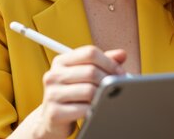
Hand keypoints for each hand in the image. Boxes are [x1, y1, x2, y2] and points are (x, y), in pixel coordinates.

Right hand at [10, 45, 125, 138]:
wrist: (51, 120)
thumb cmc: (72, 94)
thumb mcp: (84, 74)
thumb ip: (103, 62)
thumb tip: (121, 54)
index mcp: (61, 61)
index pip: (89, 53)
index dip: (109, 62)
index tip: (120, 72)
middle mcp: (54, 75)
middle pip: (91, 71)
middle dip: (109, 80)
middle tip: (118, 88)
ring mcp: (52, 94)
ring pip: (89, 90)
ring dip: (103, 96)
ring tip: (106, 99)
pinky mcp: (54, 113)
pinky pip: (83, 109)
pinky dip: (94, 109)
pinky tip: (96, 109)